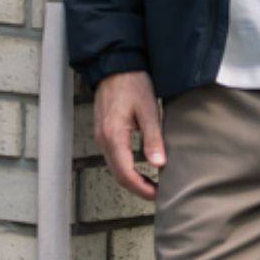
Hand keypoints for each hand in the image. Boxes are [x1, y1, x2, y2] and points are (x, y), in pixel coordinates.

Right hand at [93, 68, 166, 202]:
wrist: (115, 65)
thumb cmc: (133, 83)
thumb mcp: (148, 109)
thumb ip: (153, 138)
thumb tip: (159, 164)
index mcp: (113, 135)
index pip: (125, 173)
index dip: (141, 188)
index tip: (158, 194)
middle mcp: (103, 139)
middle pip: (118, 175)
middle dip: (137, 188)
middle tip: (157, 193)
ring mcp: (100, 136)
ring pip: (114, 168)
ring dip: (131, 179)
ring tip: (151, 184)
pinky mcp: (103, 133)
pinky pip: (112, 158)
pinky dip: (125, 168)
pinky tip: (139, 168)